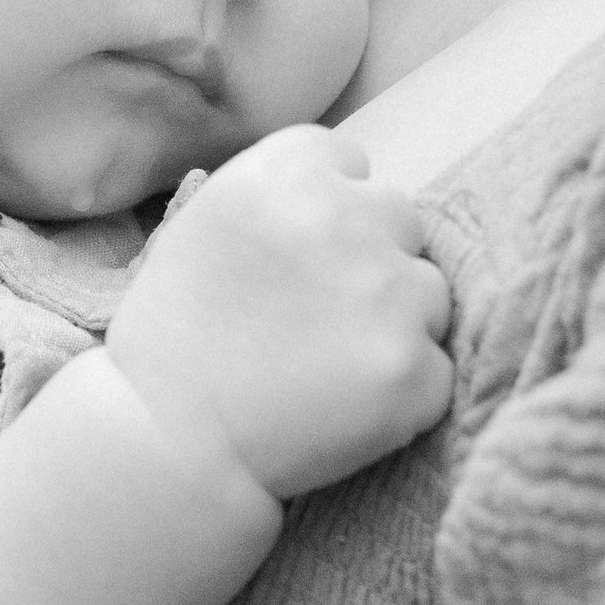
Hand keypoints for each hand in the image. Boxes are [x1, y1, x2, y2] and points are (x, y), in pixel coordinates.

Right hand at [104, 125, 453, 501]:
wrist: (168, 442)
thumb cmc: (174, 339)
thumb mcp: (202, 228)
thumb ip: (280, 196)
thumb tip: (349, 190)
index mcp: (285, 173)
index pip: (348, 162)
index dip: (328, 210)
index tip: (298, 257)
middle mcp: (344, 218)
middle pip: (400, 218)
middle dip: (372, 259)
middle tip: (317, 316)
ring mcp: (388, 295)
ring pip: (430, 293)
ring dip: (396, 324)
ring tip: (327, 367)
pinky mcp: (415, 369)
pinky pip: (436, 368)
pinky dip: (403, 392)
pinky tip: (343, 408)